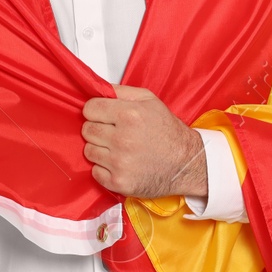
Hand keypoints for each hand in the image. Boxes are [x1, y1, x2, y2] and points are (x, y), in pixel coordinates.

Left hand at [81, 85, 206, 199]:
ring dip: (101, 149)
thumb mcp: (150, 100)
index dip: (96, 111)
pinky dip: (105, 169)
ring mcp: (119, 163)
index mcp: (129, 115)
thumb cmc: (168, 132)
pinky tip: (120, 164)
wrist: (185, 164)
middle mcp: (122, 139)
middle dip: (98, 129)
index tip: (105, 116)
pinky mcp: (118, 182)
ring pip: (89, 151)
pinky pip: (95, 171)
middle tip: (114, 133)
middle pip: (87, 130)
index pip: (89, 108)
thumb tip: (98, 89)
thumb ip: (121, 92)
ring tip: (120, 149)